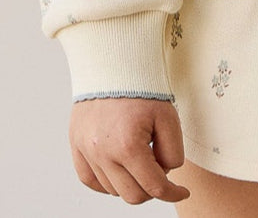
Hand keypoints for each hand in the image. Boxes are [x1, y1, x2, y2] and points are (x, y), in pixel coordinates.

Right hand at [69, 97, 190, 203]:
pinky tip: (120, 169)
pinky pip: (90, 180)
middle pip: (133, 195)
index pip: (154, 187)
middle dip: (152, 189)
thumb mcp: (168, 117)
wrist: (113, 63)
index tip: (182, 192)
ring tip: (141, 158)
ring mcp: (86, 151)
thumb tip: (164, 173)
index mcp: (128, 146)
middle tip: (160, 171)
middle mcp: (103, 153)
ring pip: (113, 190)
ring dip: (130, 182)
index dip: (173, 193)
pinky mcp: (75, 145)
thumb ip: (172, 152)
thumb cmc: (142, 87)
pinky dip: (106, 182)